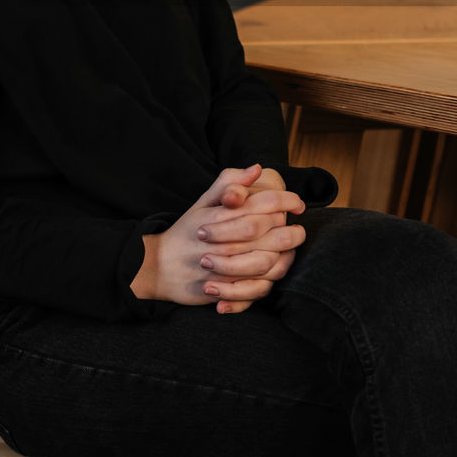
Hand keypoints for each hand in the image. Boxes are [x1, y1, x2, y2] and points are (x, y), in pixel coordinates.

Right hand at [130, 164, 304, 310]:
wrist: (158, 266)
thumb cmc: (185, 231)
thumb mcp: (202, 202)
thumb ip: (229, 182)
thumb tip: (258, 168)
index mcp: (221, 215)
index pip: (264, 203)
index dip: (287, 201)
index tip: (298, 204)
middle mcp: (224, 240)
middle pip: (271, 233)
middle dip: (291, 231)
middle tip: (298, 228)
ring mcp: (224, 266)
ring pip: (268, 262)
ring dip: (284, 255)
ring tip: (289, 248)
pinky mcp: (224, 288)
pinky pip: (257, 287)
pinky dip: (269, 278)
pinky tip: (275, 267)